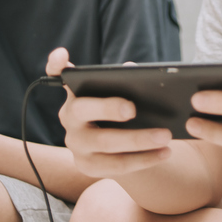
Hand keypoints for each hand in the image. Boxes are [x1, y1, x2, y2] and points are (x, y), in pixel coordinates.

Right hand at [48, 47, 173, 177]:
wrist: (119, 149)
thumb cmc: (121, 111)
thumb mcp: (122, 94)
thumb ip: (124, 80)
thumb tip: (132, 69)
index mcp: (76, 91)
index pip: (57, 73)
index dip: (56, 64)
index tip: (63, 55)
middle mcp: (69, 116)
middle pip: (82, 110)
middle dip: (108, 108)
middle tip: (134, 109)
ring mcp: (75, 143)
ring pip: (105, 143)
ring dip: (138, 140)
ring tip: (165, 135)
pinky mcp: (87, 166)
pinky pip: (117, 165)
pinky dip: (144, 159)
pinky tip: (165, 152)